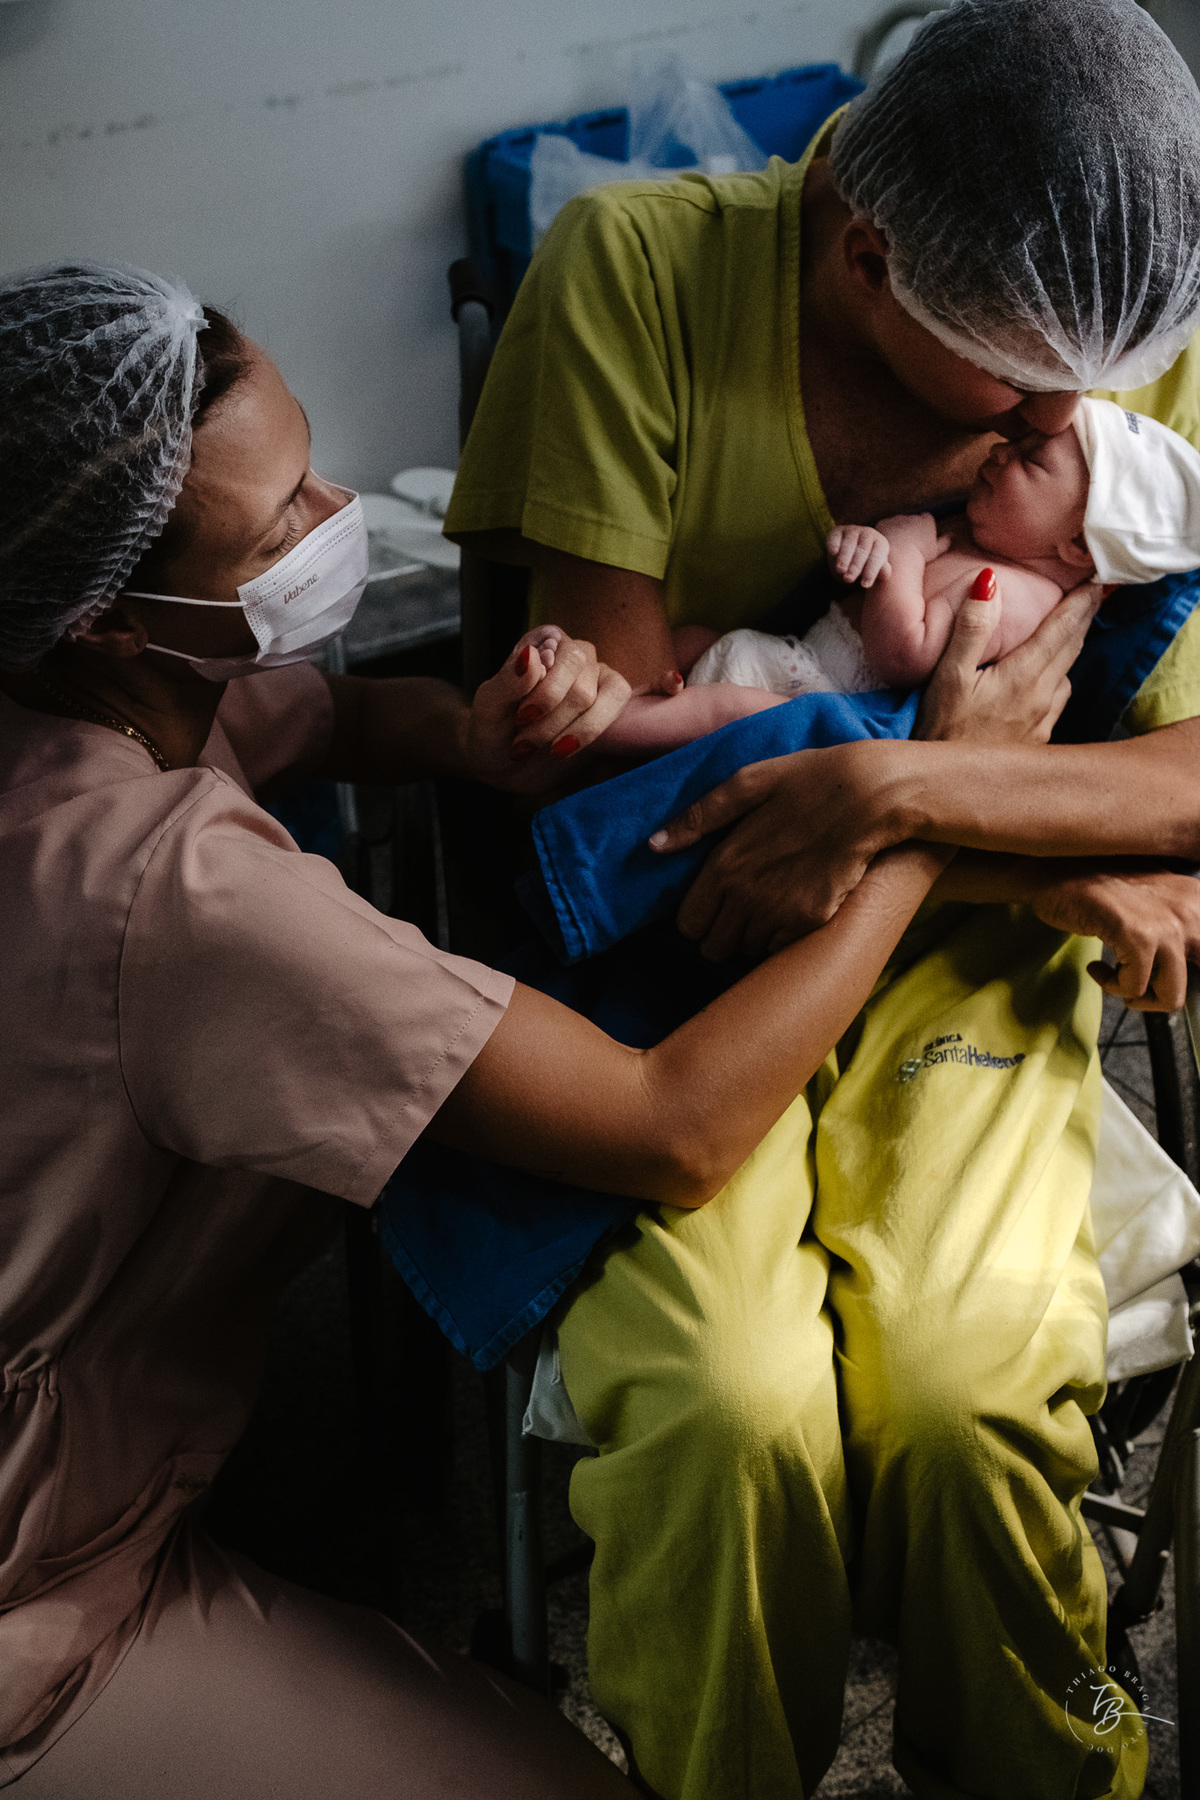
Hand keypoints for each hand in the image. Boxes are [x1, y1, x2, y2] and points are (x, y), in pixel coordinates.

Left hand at [466, 626, 630, 792]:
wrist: (504, 764)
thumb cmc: (494, 728)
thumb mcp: (489, 706)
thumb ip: (509, 680)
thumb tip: (534, 656)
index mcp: (543, 641)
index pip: (560, 655)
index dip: (544, 694)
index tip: (521, 718)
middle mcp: (574, 652)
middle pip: (579, 685)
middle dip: (550, 721)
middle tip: (523, 740)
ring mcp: (596, 676)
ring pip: (596, 700)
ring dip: (565, 731)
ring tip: (540, 747)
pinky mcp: (611, 702)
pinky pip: (617, 706)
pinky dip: (589, 732)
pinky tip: (564, 748)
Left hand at [649, 738, 903, 959]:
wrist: (873, 795)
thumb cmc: (808, 780)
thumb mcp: (748, 782)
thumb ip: (698, 817)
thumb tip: (653, 845)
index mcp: (725, 863)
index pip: (688, 924)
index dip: (696, 916)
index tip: (712, 901)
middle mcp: (748, 895)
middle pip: (713, 947)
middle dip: (720, 931)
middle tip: (740, 905)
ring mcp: (781, 912)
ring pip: (746, 951)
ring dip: (751, 933)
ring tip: (770, 901)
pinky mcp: (812, 920)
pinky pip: (780, 949)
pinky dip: (782, 935)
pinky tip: (794, 905)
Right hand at [827, 523, 891, 587]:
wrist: (851, 558)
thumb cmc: (866, 567)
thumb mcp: (875, 571)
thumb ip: (881, 571)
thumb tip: (886, 571)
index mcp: (881, 544)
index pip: (877, 557)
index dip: (871, 571)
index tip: (865, 585)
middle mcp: (868, 534)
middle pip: (863, 550)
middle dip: (855, 565)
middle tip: (849, 579)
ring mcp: (853, 531)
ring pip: (849, 543)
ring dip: (844, 557)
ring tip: (840, 571)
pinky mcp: (837, 531)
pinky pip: (836, 537)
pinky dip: (834, 544)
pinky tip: (833, 553)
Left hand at [875, 511, 951, 560]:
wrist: (899, 558)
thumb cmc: (920, 557)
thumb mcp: (935, 550)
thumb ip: (944, 541)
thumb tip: (952, 536)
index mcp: (927, 519)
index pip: (926, 519)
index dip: (923, 530)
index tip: (920, 540)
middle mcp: (912, 515)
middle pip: (912, 520)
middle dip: (910, 528)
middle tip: (907, 545)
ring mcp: (897, 518)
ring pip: (898, 522)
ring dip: (897, 530)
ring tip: (897, 546)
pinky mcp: (884, 522)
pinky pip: (885, 526)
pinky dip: (886, 533)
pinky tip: (888, 544)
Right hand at [917, 578, 1103, 744]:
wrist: (949, 790)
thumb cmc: (942, 733)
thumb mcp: (948, 677)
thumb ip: (971, 629)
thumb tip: (989, 583)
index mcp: (1024, 676)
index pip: (1061, 628)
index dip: (1079, 602)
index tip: (1094, 581)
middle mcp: (1043, 697)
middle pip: (1072, 648)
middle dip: (1083, 618)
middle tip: (1092, 594)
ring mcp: (1044, 721)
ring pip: (1068, 674)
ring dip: (1072, 649)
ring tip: (1069, 632)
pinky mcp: (1039, 740)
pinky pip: (1059, 700)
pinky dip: (1059, 679)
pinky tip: (1047, 679)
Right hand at [1030, 868, 1199, 1011]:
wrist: (1050, 871)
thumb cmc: (1091, 886)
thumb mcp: (1147, 898)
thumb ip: (1171, 925)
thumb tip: (1179, 969)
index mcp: (1195, 898)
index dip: (1185, 976)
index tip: (1156, 979)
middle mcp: (1190, 908)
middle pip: (1198, 982)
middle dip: (1164, 993)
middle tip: (1137, 984)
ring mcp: (1167, 923)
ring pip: (1172, 995)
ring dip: (1137, 995)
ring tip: (1114, 977)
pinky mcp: (1138, 936)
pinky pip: (1133, 988)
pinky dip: (1111, 986)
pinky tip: (1096, 967)